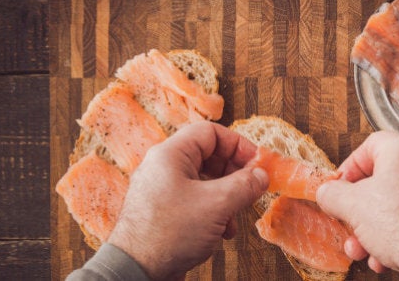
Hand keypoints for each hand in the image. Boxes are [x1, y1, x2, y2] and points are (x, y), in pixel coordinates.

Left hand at [108, 122, 268, 279]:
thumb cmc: (169, 233)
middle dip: (234, 173)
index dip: (237, 144)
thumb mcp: (217, 204)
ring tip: (236, 215)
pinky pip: (195, 200)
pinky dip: (213, 211)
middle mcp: (164, 167)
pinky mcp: (164, 210)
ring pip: (205, 180)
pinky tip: (222, 230)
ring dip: (227, 196)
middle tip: (252, 187)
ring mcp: (162, 189)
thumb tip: (262, 175)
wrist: (136, 272)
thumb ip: (244, 185)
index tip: (256, 162)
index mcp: (170, 154)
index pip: (210, 132)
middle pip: (209, 155)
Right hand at [316, 131, 398, 279]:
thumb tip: (326, 192)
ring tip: (362, 249)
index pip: (368, 146)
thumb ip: (332, 194)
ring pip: (394, 205)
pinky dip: (394, 237)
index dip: (348, 167)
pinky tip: (383, 258)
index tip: (338, 187)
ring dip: (372, 229)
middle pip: (380, 181)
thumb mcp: (352, 206)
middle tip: (347, 222)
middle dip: (358, 209)